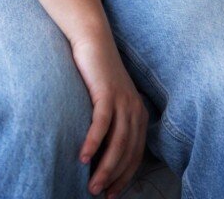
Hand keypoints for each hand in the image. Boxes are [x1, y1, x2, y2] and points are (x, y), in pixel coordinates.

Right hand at [71, 33, 148, 197]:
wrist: (92, 41)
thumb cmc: (96, 74)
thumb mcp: (109, 102)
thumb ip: (111, 124)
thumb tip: (100, 156)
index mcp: (139, 114)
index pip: (136, 154)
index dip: (125, 177)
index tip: (111, 195)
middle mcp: (135, 109)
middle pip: (128, 152)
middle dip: (114, 177)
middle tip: (98, 194)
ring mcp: (122, 100)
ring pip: (117, 142)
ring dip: (104, 167)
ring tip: (92, 185)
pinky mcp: (107, 92)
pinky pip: (102, 124)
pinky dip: (94, 143)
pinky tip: (83, 158)